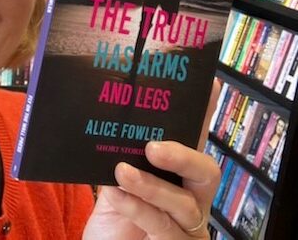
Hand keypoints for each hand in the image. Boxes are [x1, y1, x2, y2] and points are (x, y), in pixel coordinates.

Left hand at [83, 80, 220, 239]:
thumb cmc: (114, 220)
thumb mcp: (114, 184)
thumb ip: (117, 159)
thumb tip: (102, 121)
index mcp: (177, 173)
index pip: (193, 139)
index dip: (203, 113)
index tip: (208, 84)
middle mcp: (191, 197)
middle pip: (207, 171)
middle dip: (183, 155)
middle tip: (152, 146)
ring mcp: (187, 226)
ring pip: (183, 202)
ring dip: (151, 185)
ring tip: (121, 171)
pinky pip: (162, 226)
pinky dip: (138, 208)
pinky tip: (117, 195)